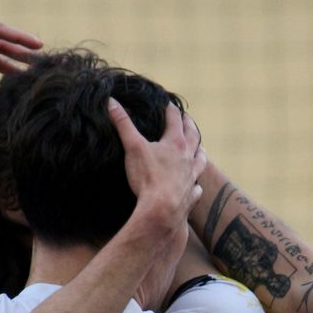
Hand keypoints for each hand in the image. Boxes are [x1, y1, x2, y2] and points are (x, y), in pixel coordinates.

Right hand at [107, 99, 204, 253]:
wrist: (161, 209)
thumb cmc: (147, 177)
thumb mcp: (132, 147)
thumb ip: (123, 124)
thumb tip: (111, 102)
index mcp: (175, 143)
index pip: (175, 120)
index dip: (172, 111)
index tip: (170, 104)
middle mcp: (187, 157)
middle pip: (193, 136)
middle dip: (189, 126)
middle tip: (188, 119)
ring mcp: (191, 176)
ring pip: (200, 160)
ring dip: (200, 152)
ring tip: (200, 148)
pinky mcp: (190, 194)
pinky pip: (196, 188)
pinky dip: (196, 185)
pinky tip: (196, 186)